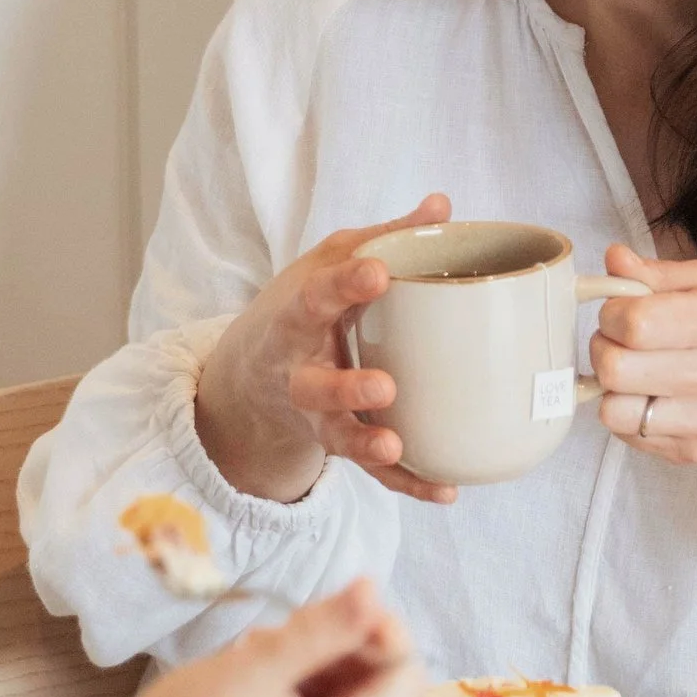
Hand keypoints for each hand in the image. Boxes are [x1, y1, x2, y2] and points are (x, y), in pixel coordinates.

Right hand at [87, 580, 427, 696]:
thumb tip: (375, 590)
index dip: (375, 632)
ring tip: (256, 668)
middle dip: (339, 654)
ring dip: (319, 671)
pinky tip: (261, 691)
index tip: (325, 608)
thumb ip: (321, 632)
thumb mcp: (247, 671)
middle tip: (271, 643)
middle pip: (384, 692)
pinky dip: (310, 696)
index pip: (404, 678)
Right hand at [193, 196, 459, 506]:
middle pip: (314, 385)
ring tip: (395, 445)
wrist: (251, 376)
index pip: (315, 297)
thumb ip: (382, 238)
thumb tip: (441, 206)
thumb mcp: (327, 263)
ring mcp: (316, 415)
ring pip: (337, 436)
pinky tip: (445, 489)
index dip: (343, 286)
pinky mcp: (337, 445)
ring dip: (365, 444)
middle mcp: (298, 372)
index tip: (376, 272)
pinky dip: (407, 483)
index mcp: (296, 318)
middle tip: (384, 386)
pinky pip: (371, 474)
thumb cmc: (302, 309)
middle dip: (346, 388)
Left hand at [588, 242, 696, 527]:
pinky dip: (627, 412)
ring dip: (611, 386)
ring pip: (613, 410)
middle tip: (620, 340)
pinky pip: (627, 433)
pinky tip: (650, 394)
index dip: (613, 313)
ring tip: (633, 369)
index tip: (622, 310)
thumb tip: (613, 258)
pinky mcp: (692, 451)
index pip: (635, 323)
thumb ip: (660, 273)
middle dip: (603, 347)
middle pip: (615, 369)